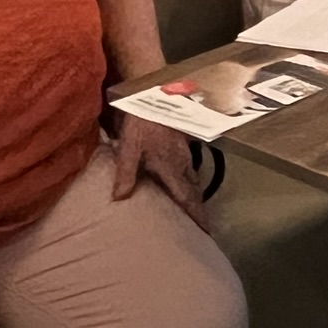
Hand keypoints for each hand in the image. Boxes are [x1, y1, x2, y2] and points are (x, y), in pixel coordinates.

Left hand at [111, 115, 211, 231]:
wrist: (155, 95)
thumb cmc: (142, 122)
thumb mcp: (129, 148)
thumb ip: (126, 174)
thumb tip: (119, 199)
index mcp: (171, 169)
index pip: (187, 198)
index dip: (197, 216)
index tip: (207, 232)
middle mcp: (182, 164)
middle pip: (194, 192)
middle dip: (198, 210)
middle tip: (203, 227)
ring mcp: (185, 154)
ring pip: (193, 181)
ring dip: (194, 197)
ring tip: (193, 210)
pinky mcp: (184, 145)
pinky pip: (189, 170)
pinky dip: (189, 182)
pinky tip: (181, 183)